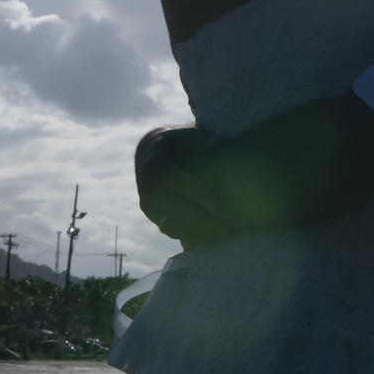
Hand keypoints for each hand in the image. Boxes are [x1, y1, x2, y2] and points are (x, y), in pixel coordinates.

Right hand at [135, 126, 232, 248]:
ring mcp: (148, 204)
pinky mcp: (152, 215)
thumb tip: (216, 145)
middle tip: (226, 231)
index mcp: (156, 164)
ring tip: (222, 238)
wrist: (149, 152)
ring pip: (171, 225)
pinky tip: (209, 239)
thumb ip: (199, 139)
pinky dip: (189, 237)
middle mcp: (147, 187)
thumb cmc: (175, 142)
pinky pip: (170, 230)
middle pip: (174, 209)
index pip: (175, 181)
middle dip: (201, 222)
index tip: (217, 206)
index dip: (195, 194)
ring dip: (197, 234)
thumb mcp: (184, 134)